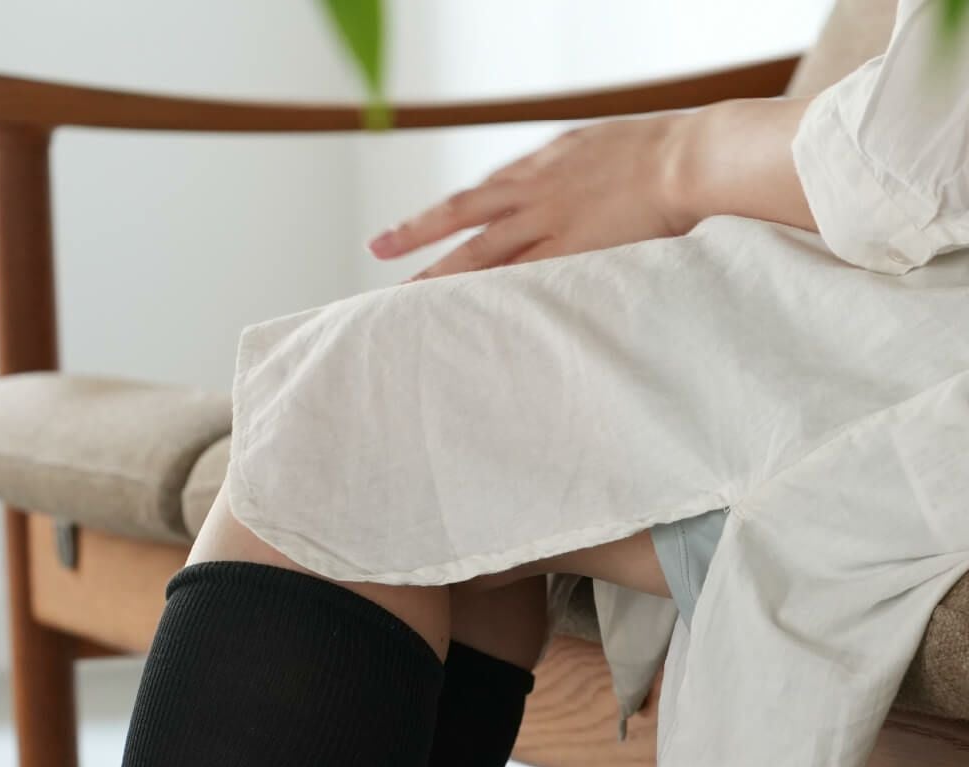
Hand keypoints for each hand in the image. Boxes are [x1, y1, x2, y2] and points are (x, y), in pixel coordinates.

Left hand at [367, 113, 694, 280]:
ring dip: (442, 279)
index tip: (397, 237)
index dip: (433, 220)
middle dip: (416, 238)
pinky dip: (491, 299)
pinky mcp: (572, 253)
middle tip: (377, 257)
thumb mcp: (599, 147)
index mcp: (539, 165)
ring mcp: (550, 224)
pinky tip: (466, 318)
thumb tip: (553, 194)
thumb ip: (569, 171)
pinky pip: (521, 281)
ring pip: (482, 255)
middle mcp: (533, 192)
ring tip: (406, 301)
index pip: (475, 199)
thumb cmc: (659, 151)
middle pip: (461, 219)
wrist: (690, 157)